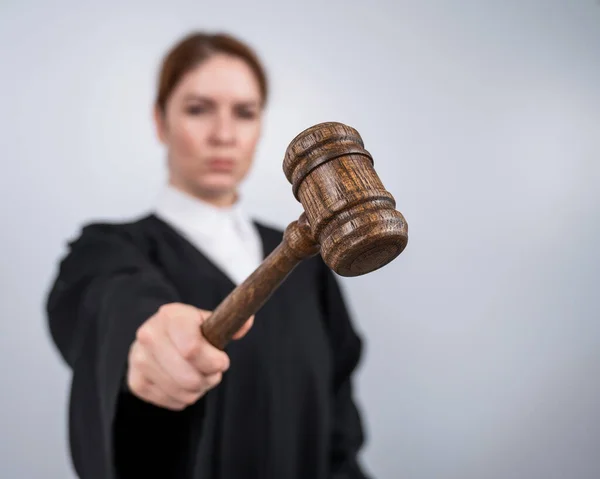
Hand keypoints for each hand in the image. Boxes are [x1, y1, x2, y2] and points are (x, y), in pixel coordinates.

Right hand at [126, 302, 252, 409]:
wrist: (157, 337)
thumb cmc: (190, 330)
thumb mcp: (207, 320)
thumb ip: (229, 322)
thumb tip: (247, 322)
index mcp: (170, 316)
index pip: (192, 349)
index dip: (213, 360)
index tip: (223, 361)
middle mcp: (149, 336)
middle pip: (189, 376)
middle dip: (209, 378)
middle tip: (213, 370)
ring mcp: (139, 360)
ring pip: (183, 392)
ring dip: (199, 389)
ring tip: (199, 374)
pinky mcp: (137, 382)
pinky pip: (174, 402)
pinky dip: (185, 397)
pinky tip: (183, 381)